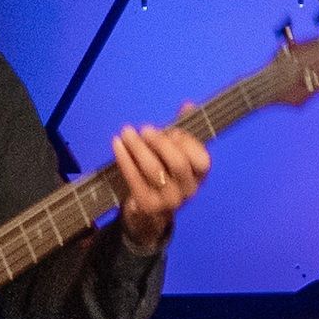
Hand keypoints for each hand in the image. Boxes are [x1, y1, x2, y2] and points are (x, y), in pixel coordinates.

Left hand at [112, 108, 210, 250]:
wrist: (151, 213)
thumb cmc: (165, 176)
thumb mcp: (177, 155)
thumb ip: (182, 131)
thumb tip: (187, 105)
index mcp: (199, 176)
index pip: (202, 160)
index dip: (187, 143)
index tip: (172, 131)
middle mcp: (188, 190)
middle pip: (178, 163)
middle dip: (160, 143)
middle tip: (145, 129)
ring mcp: (168, 200)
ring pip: (153, 170)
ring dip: (138, 147)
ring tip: (127, 132)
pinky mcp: (147, 204)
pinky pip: (134, 178)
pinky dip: (124, 159)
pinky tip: (117, 144)